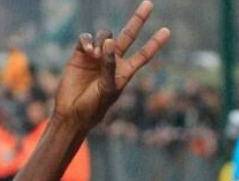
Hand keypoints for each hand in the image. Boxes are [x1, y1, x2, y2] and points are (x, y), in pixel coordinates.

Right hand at [53, 1, 169, 130]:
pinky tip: (88, 51)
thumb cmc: (94, 106)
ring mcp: (97, 56)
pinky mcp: (80, 54)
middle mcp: (113, 61)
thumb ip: (110, 64)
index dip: (154, 43)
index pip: (144, 54)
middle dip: (138, 20)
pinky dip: (88, 41)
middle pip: (129, 35)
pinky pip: (87, 38)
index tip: (167, 31)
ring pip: (106, 35)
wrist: (71, 112)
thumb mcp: (107, 87)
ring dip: (102, 42)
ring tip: (95, 56)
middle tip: (149, 3)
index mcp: (125, 71)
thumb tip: (109, 41)